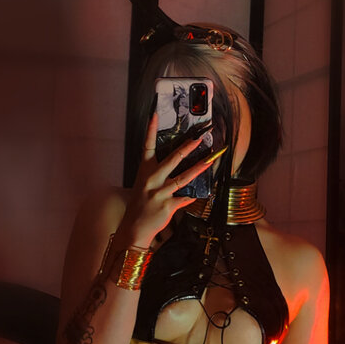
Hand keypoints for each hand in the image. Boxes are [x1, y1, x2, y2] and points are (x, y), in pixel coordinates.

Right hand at [118, 111, 221, 247]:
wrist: (134, 228)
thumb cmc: (140, 205)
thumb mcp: (143, 185)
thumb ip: (157, 175)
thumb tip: (175, 164)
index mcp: (144, 171)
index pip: (147, 146)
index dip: (150, 130)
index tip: (154, 115)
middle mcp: (152, 180)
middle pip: (172, 159)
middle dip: (187, 147)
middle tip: (199, 138)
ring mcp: (160, 193)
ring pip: (183, 178)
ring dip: (198, 168)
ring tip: (210, 160)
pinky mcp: (168, 205)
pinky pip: (186, 198)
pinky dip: (193, 195)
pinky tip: (203, 192)